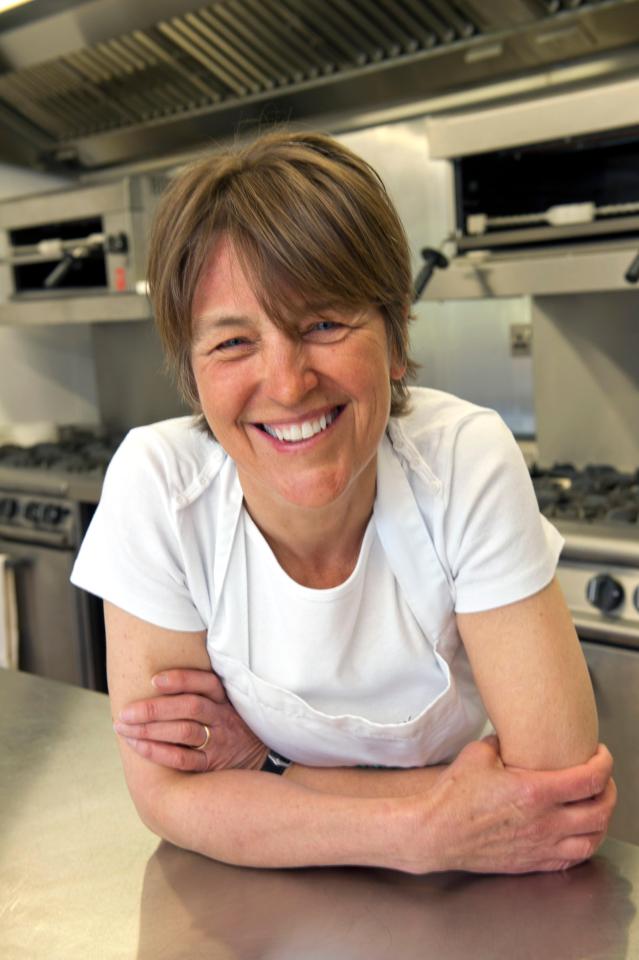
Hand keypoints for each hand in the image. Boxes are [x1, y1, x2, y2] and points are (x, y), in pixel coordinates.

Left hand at [113, 668, 267, 772]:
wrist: (256, 760)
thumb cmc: (228, 726)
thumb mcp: (225, 704)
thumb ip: (200, 691)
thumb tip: (156, 676)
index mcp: (225, 698)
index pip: (206, 683)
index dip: (181, 679)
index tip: (153, 680)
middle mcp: (222, 717)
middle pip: (190, 707)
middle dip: (154, 708)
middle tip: (124, 712)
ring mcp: (219, 741)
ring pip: (184, 732)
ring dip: (149, 730)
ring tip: (123, 728)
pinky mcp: (212, 764)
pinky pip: (183, 759)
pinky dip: (158, 752)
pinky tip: (138, 746)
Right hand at [400, 737, 615, 874]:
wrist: (437, 832)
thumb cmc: (454, 795)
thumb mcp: (479, 753)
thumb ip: (504, 742)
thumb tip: (513, 735)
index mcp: (534, 791)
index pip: (590, 779)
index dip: (604, 764)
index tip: (601, 755)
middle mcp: (544, 822)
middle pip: (600, 811)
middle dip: (610, 792)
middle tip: (604, 780)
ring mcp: (541, 845)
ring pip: (593, 840)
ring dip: (601, 821)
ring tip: (595, 807)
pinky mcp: (533, 862)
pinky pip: (573, 859)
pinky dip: (585, 844)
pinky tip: (578, 833)